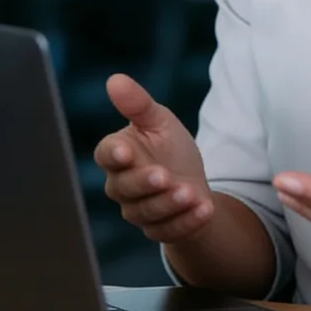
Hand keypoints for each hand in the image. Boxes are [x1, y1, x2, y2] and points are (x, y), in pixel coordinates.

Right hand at [94, 74, 213, 243]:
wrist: (192, 185)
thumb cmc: (169, 149)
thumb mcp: (160, 121)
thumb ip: (138, 104)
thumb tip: (115, 79)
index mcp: (117, 154)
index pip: (106, 154)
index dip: (115, 154)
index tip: (127, 152)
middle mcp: (120, 185)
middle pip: (124, 187)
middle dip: (145, 182)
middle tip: (165, 176)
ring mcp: (137, 211)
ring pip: (146, 212)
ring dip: (169, 203)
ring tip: (191, 192)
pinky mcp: (157, 230)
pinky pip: (168, 230)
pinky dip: (187, 221)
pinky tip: (204, 208)